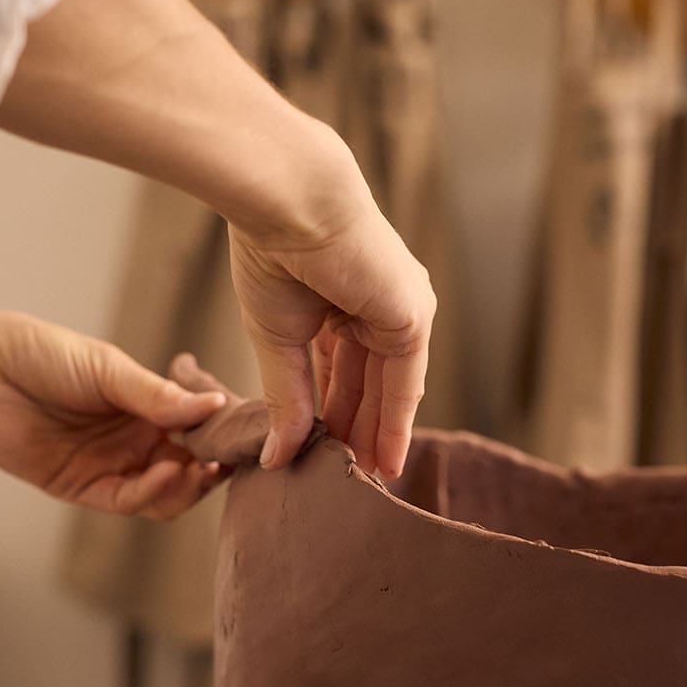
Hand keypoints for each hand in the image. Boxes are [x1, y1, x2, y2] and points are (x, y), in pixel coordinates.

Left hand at [0, 309, 227, 518]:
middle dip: (212, 468)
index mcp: (148, 407)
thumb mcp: (110, 370)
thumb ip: (160, 397)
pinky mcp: (83, 487)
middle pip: (190, 468)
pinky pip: (128, 501)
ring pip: (165, 493)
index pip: (199, 430)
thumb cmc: (43, 355)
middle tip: (227, 460)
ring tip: (200, 471)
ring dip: (188, 487)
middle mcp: (135, 440)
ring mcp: (111, 466)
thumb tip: (216, 406)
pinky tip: (166, 473)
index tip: (243, 434)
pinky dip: (153, 493)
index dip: (222, 435)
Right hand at [229, 137, 436, 478]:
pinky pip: (404, 382)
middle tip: (351, 482)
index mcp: (346, 302)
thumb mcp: (278, 341)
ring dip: (376, 436)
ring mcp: (402, 310)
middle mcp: (381, 306)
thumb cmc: (273, 253)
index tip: (327, 457)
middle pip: (371, 386)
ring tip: (366, 482)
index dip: (335, 416)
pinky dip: (392, 423)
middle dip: (359, 433)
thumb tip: (277, 456)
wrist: (287, 204)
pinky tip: (382, 459)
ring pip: (390, 389)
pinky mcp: (413, 316)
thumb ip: (288, 398)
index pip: (344, 372)